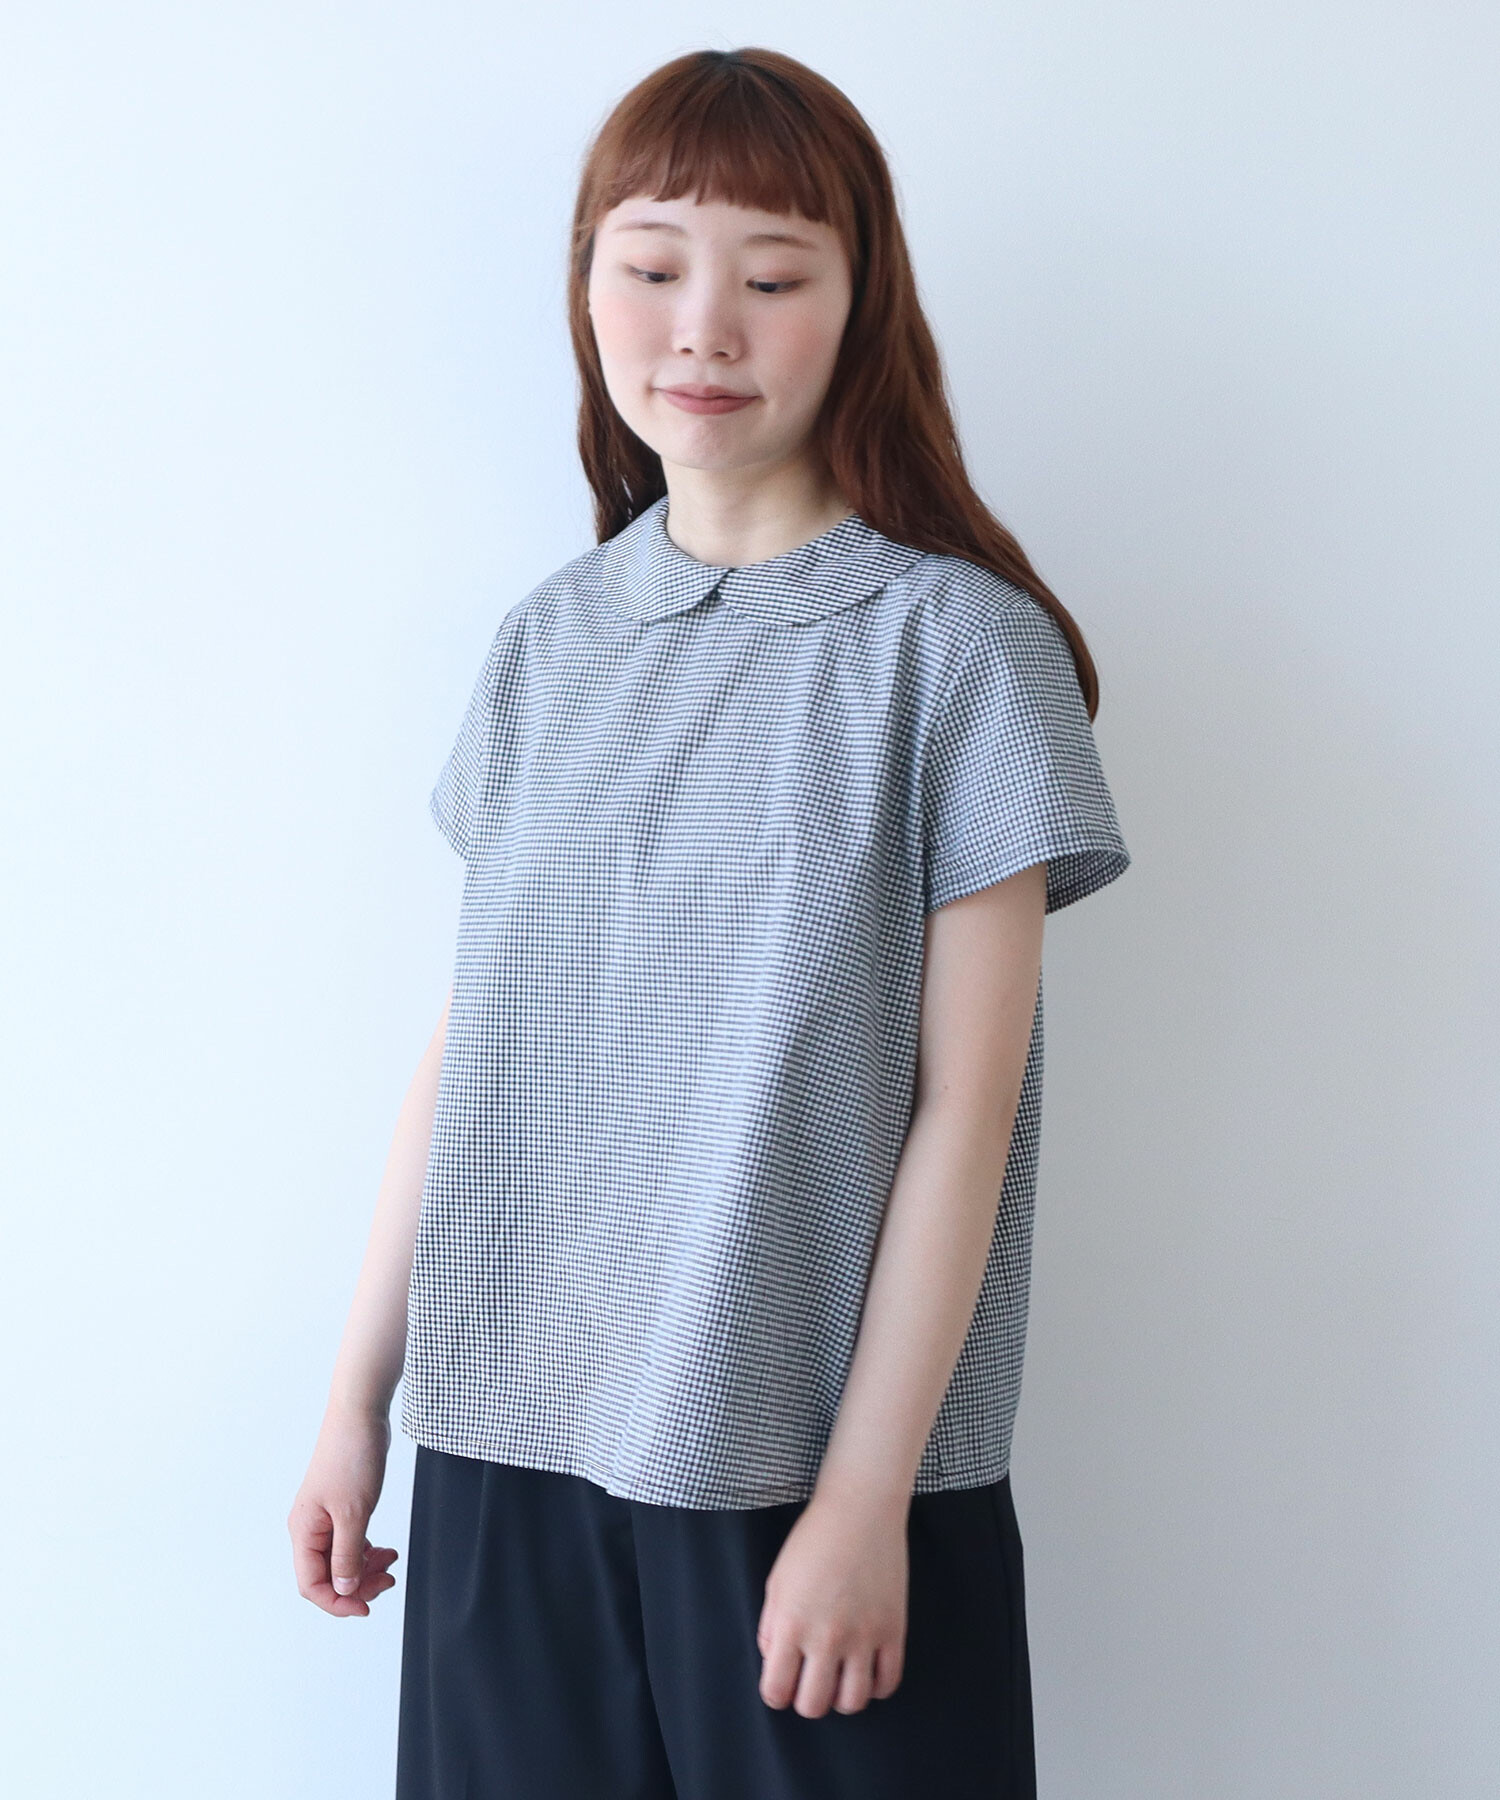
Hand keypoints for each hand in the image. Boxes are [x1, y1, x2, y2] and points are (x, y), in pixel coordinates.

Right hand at [288, 1404, 399, 1616]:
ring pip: (341, 1560)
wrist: (359, 1415)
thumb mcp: (353, 1512)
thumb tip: (344, 1588)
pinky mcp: (340, 1507)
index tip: (367, 1606)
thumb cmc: (351, 1457)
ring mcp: (325, 1518)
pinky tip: (385, 1550)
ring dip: (365, 1568)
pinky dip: (367, 1550)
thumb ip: (348, 1554)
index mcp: (304, 1532)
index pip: (312, 1585)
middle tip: (387, 1582)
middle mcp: (310, 1528)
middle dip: (357, 1585)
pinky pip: (349, 1542)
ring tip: (391, 1563)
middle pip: (327, 1576)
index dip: (338, 1601)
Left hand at [756, 1489, 908, 1716]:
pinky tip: (866, 1671)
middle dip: (806, 1699)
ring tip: (839, 1678)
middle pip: (814, 1705)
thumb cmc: (813, 1541)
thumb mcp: (777, 1581)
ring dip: (841, 1698)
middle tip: (810, 1680)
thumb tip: (776, 1661)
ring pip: (852, 1702)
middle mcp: (826, 1638)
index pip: (776, 1691)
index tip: (781, 1686)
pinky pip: (887, 1683)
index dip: (776, 1694)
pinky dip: (875, 1687)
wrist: (860, 1511)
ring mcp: (863, 1637)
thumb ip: (771, 1626)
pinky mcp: (893, 1630)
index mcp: (791, 1624)